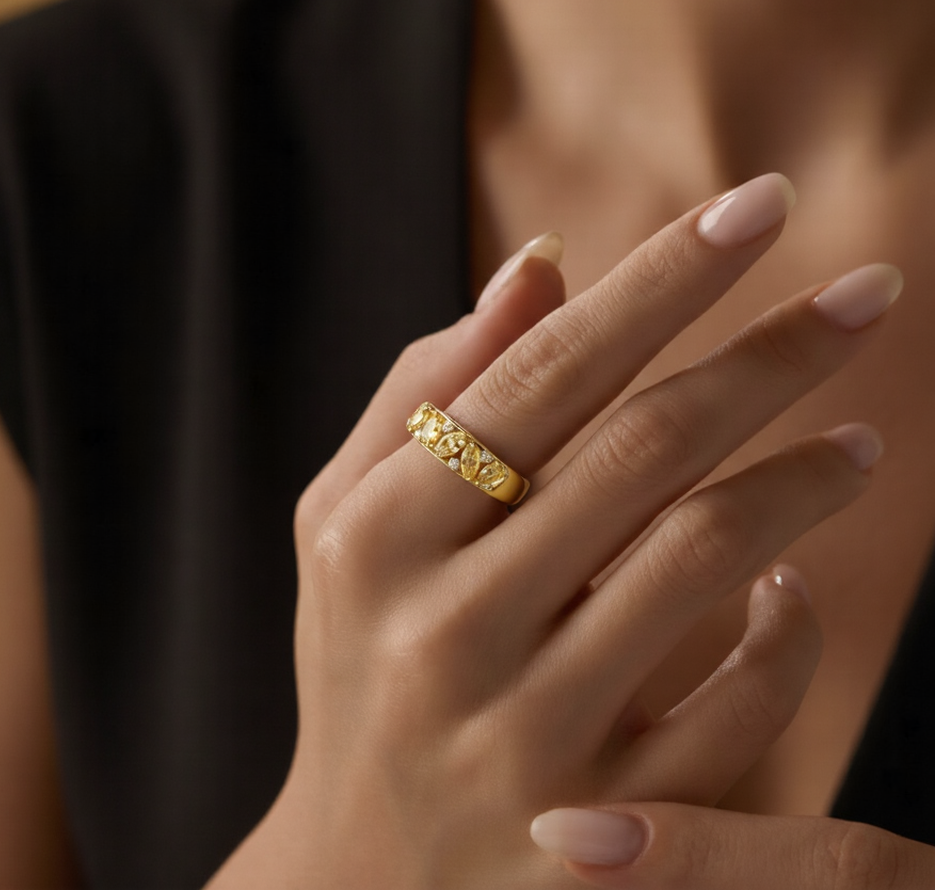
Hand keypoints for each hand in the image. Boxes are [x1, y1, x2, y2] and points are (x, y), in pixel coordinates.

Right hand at [208, 174, 898, 887]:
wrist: (360, 871)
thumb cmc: (358, 661)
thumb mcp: (347, 524)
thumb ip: (426, 391)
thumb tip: (541, 270)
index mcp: (376, 537)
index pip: (543, 373)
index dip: (658, 278)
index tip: (755, 205)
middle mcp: (445, 630)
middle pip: (645, 446)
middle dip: (773, 350)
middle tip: (871, 293)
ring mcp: (532, 733)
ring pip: (707, 556)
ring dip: (806, 476)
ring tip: (861, 439)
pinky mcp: (615, 826)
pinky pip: (747, 697)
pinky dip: (793, 622)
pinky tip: (791, 582)